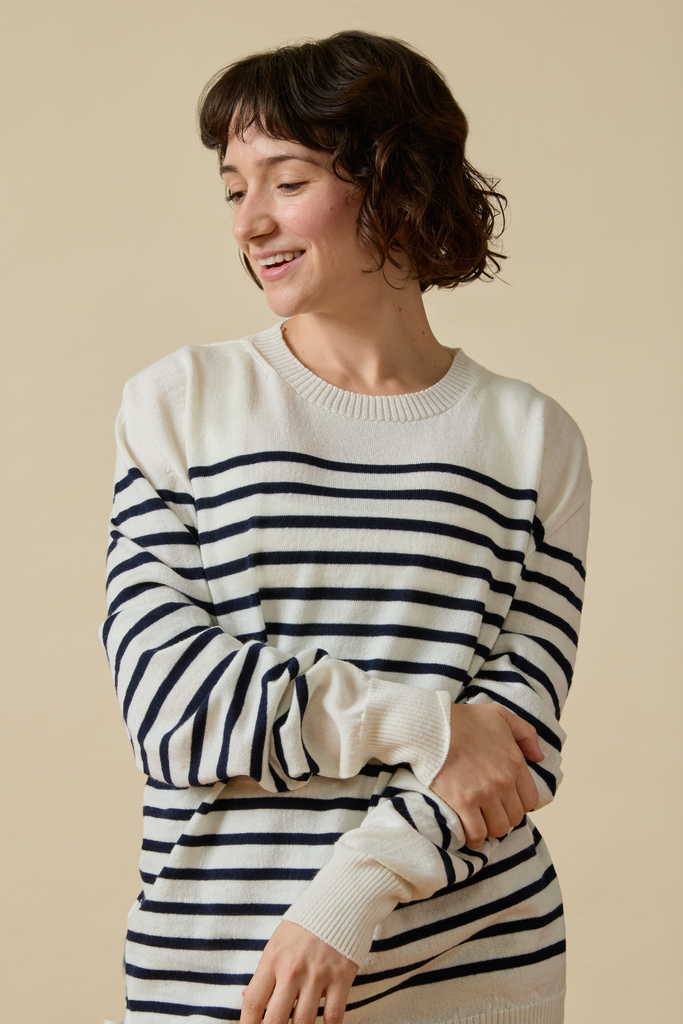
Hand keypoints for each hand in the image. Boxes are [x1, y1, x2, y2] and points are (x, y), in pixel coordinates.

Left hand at [240, 920, 357, 1023]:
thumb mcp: (277, 943)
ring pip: (303, 1022)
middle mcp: (293, 970)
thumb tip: (245, 998)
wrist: (339, 902)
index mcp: (272, 960)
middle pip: (275, 1019)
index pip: (253, 1002)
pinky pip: (333, 1015)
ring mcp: (318, 975)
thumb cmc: (304, 926)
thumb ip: (264, 973)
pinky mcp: (341, 978)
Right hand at [430, 703, 543, 847]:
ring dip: (490, 828)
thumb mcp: (500, 715)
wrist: (431, 726)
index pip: (530, 800)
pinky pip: (476, 833)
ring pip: (498, 828)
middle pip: (515, 817)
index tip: (505, 801)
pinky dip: (474, 838)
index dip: (518, 803)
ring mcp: (484, 793)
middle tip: (489, 811)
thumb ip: (526, 733)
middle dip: (503, 816)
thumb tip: (539, 756)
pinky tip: (468, 832)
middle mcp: (504, 781)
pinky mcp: (462, 803)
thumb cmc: (463, 720)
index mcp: (515, 763)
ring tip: (479, 821)